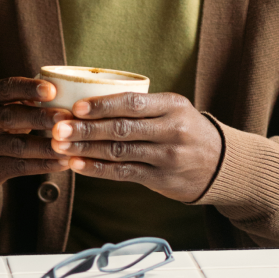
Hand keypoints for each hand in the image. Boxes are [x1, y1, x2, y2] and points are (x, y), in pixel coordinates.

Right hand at [0, 78, 66, 190]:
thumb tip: (62, 92)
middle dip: (41, 116)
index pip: (3, 89)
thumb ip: (20, 96)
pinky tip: (64, 162)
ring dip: (48, 145)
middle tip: (67, 117)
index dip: (28, 89)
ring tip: (73, 143)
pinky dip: (44, 164)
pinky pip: (20, 167)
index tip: (52, 90)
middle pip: (9, 117)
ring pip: (18, 146)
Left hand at [51, 91, 224, 203]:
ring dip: (85, 149)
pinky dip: (97, 169)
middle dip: (86, 128)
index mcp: (172, 106)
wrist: (221, 163)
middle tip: (57, 128)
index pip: (132, 103)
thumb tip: (84, 99)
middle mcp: (172, 130)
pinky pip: (123, 173)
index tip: (75, 107)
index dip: (102, 105)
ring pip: (119, 152)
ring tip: (59, 146)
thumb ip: (139, 105)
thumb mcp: (172, 109)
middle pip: (121, 129)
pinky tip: (77, 164)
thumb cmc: (183, 129)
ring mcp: (167, 156)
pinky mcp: (161, 178)